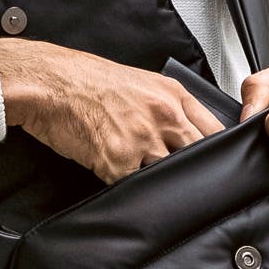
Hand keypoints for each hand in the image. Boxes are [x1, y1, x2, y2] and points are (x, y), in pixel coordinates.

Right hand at [0, 37, 224, 183]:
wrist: (50, 81)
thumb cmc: (86, 80)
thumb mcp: (139, 83)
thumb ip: (167, 107)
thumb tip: (184, 134)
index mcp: (172, 95)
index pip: (216, 131)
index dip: (218, 153)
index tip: (214, 166)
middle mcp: (163, 115)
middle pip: (198, 156)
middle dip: (192, 172)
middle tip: (182, 181)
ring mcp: (142, 139)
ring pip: (168, 175)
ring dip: (158, 181)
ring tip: (141, 176)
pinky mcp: (118, 161)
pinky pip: (133, 187)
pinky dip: (126, 188)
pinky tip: (114, 175)